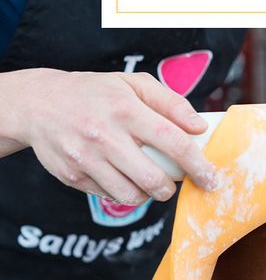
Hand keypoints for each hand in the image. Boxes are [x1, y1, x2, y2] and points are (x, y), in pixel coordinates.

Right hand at [7, 68, 217, 203]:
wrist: (40, 104)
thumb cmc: (96, 92)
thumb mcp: (133, 83)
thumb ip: (170, 102)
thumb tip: (198, 126)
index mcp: (125, 109)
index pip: (172, 140)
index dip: (196, 163)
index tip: (210, 177)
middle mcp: (104, 135)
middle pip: (152, 178)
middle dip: (171, 188)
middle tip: (175, 182)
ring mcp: (86, 159)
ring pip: (130, 195)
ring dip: (148, 194)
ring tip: (149, 180)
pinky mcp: (72, 177)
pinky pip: (108, 196)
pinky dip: (123, 192)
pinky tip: (123, 176)